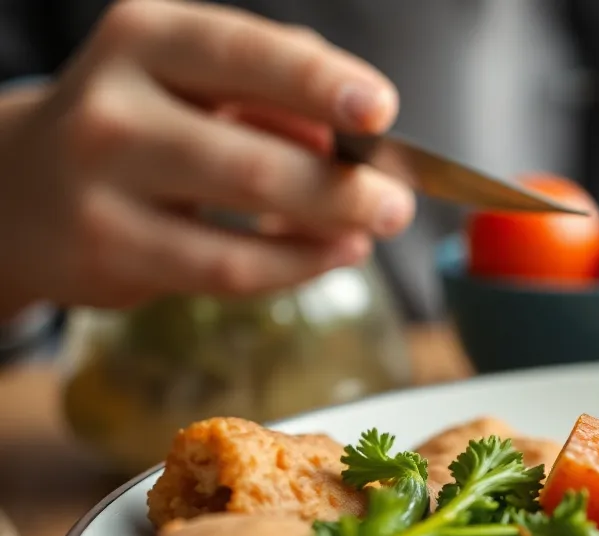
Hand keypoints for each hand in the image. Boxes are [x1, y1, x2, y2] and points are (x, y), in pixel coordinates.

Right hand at [0, 0, 415, 313]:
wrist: (21, 189)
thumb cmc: (140, 124)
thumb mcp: (193, 80)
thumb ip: (275, 90)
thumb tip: (355, 135)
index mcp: (147, 38)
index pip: (243, 54)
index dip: (318, 83)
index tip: (380, 109)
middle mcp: (116, 106)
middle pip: (256, 155)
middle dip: (344, 186)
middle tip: (397, 201)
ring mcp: (104, 184)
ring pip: (244, 220)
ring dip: (330, 227)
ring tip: (373, 228)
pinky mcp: (109, 253)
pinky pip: (229, 269)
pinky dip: (297, 265)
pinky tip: (333, 253)